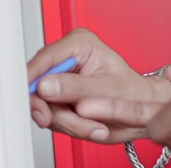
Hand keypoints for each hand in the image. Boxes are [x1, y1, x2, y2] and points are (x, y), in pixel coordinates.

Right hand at [27, 27, 170, 142]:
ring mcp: (60, 80)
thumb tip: (45, 85)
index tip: (31, 98)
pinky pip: (50, 116)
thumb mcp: (106, 89)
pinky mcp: (57, 98)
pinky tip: (87, 124)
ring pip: (43, 104)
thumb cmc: (131, 94)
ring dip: (65, 121)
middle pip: (38, 84)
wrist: (139, 112)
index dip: (32, 79)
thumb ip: (75, 88)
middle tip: (68, 121)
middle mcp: (67, 59)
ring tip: (91, 124)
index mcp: (80, 44)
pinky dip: (68, 125)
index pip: (44, 59)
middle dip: (53, 109)